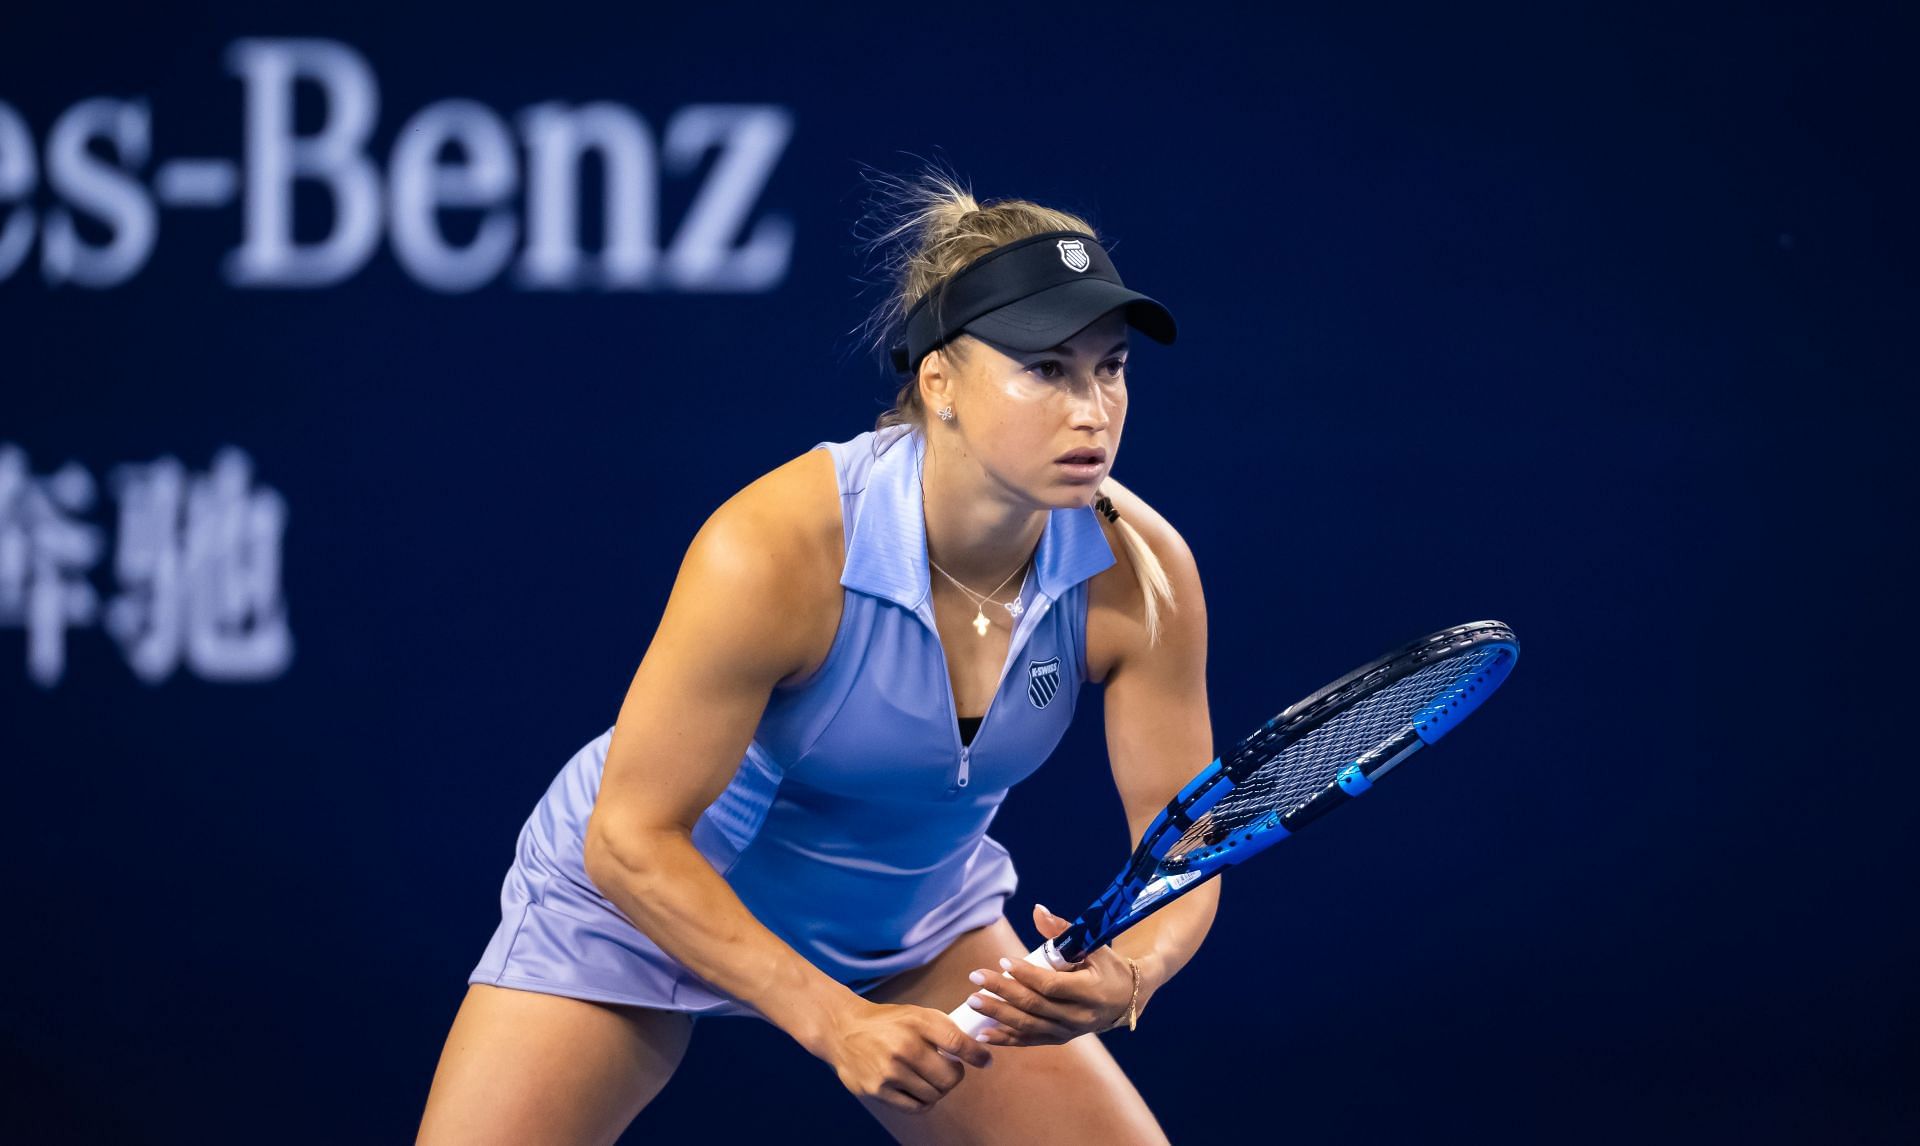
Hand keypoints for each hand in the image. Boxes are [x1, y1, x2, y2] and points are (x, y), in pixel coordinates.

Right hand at [817, 999, 993, 1113]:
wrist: (843, 1029)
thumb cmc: (887, 1022)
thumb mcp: (917, 1014)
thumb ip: (946, 1030)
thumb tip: (978, 1052)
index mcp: (916, 1023)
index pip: (957, 1043)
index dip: (977, 1055)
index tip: (985, 1061)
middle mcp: (902, 1047)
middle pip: (949, 1078)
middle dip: (955, 1076)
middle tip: (949, 1070)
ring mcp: (888, 1072)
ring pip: (933, 1095)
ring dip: (938, 1090)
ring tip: (930, 1078)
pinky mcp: (876, 1090)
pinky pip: (915, 1107)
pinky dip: (923, 1102)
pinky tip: (918, 1089)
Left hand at [962, 904, 1137, 1045]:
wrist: (1126, 999)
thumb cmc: (1108, 967)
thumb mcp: (1094, 945)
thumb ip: (1063, 930)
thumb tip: (1037, 910)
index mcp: (1090, 991)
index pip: (1052, 985)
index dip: (1026, 975)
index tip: (1003, 961)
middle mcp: (1079, 1016)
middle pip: (1034, 1006)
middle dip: (1002, 992)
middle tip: (975, 978)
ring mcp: (1068, 1031)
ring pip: (1028, 1026)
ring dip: (998, 1014)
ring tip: (973, 1002)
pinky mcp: (1059, 1039)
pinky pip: (1029, 1040)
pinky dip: (1006, 1038)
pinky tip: (983, 1033)